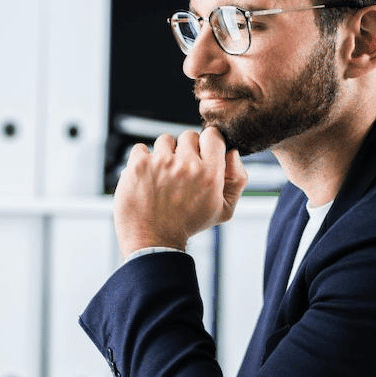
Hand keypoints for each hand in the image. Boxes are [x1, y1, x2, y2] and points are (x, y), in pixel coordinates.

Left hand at [112, 127, 247, 255]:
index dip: (207, 144)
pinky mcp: (138, 165)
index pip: (213, 135)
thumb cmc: (188, 224)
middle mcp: (185, 166)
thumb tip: (232, 152)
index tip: (201, 156)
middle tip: (181, 172)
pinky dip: (142, 160)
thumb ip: (237, 179)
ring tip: (163, 176)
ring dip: (164, 154)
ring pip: (165, 140)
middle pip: (188, 136)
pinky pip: (141, 148)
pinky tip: (147, 177)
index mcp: (209, 174)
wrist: (153, 241)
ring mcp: (160, 163)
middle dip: (186, 151)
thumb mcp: (224, 209)